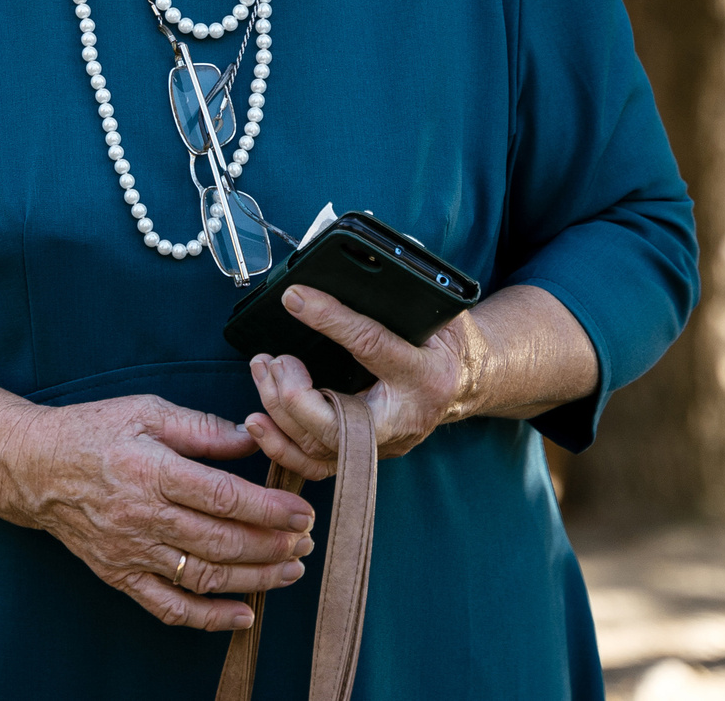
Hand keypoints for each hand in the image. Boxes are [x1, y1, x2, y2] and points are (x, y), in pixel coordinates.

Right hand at [5, 393, 315, 632]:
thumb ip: (201, 427)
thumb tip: (252, 440)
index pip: (221, 496)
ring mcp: (130, 551)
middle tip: (306, 543)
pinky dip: (208, 618)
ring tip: (290, 571)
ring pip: (203, 576)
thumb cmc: (92, 430)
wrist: (33, 468)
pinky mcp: (120, 575)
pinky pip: (169, 606)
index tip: (302, 513)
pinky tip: (244, 615)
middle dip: (271, 546)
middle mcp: (141, 516)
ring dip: (254, 580)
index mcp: (150, 469)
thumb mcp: (145, 410)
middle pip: (219, 541)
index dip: (267, 510)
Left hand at [244, 284, 481, 479]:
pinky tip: (259, 420)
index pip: (371, 344)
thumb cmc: (444, 342)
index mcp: (425, 373)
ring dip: (277, 409)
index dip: (329, 319)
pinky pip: (315, 464)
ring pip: (317, 446)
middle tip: (274, 358)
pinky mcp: (364, 455)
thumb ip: (396, 294)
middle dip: (292, 392)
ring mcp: (382, 445)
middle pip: (333, 422)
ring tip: (262, 369)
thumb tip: (353, 261)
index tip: (293, 298)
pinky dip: (281, 446)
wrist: (465, 383)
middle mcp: (403, 418)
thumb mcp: (434, 311)